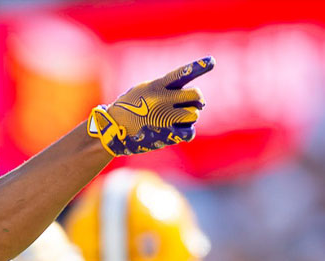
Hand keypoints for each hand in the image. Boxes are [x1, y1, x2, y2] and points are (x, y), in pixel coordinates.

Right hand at [87, 56, 213, 155]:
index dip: (198, 67)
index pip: (181, 73)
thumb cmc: (128, 108)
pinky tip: (177, 130)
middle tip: (193, 105)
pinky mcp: (166, 134)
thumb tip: (190, 98)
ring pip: (194, 114)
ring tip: (175, 119)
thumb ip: (163, 88)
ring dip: (189, 117)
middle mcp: (162, 99)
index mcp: (156, 85)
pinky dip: (186, 131)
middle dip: (197, 101)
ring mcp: (165, 117)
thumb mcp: (142, 90)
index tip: (212, 61)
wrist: (112, 130)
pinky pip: (189, 131)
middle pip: (196, 95)